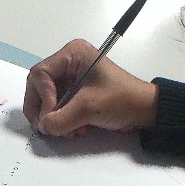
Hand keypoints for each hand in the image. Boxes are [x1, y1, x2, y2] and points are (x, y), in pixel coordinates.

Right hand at [23, 39, 157, 137]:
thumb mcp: (89, 107)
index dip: (42, 97)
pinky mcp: (77, 93)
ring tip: (70, 130)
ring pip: (48, 100)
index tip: (50, 116)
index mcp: (72, 54)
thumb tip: (43, 127)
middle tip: (48, 127)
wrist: (145, 111)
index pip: (40, 74)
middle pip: (40, 87)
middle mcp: (69, 63)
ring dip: (55, 118)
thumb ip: (61, 118)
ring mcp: (72, 79)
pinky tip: (77, 129)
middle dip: (44, 110)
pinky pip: (59, 107)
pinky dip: (64, 120)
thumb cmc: (123, 99)